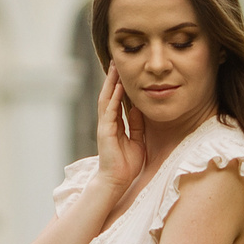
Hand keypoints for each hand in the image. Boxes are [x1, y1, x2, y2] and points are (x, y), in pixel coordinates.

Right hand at [95, 64, 145, 192]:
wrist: (117, 181)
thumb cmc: (127, 165)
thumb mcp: (137, 140)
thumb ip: (136, 125)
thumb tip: (138, 109)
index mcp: (115, 125)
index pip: (116, 100)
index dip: (119, 86)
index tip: (123, 72)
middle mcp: (108, 122)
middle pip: (109, 95)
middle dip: (112, 79)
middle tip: (116, 62)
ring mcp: (105, 126)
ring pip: (106, 99)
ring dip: (110, 83)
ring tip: (114, 68)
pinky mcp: (105, 131)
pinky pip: (109, 110)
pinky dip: (114, 98)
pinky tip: (117, 87)